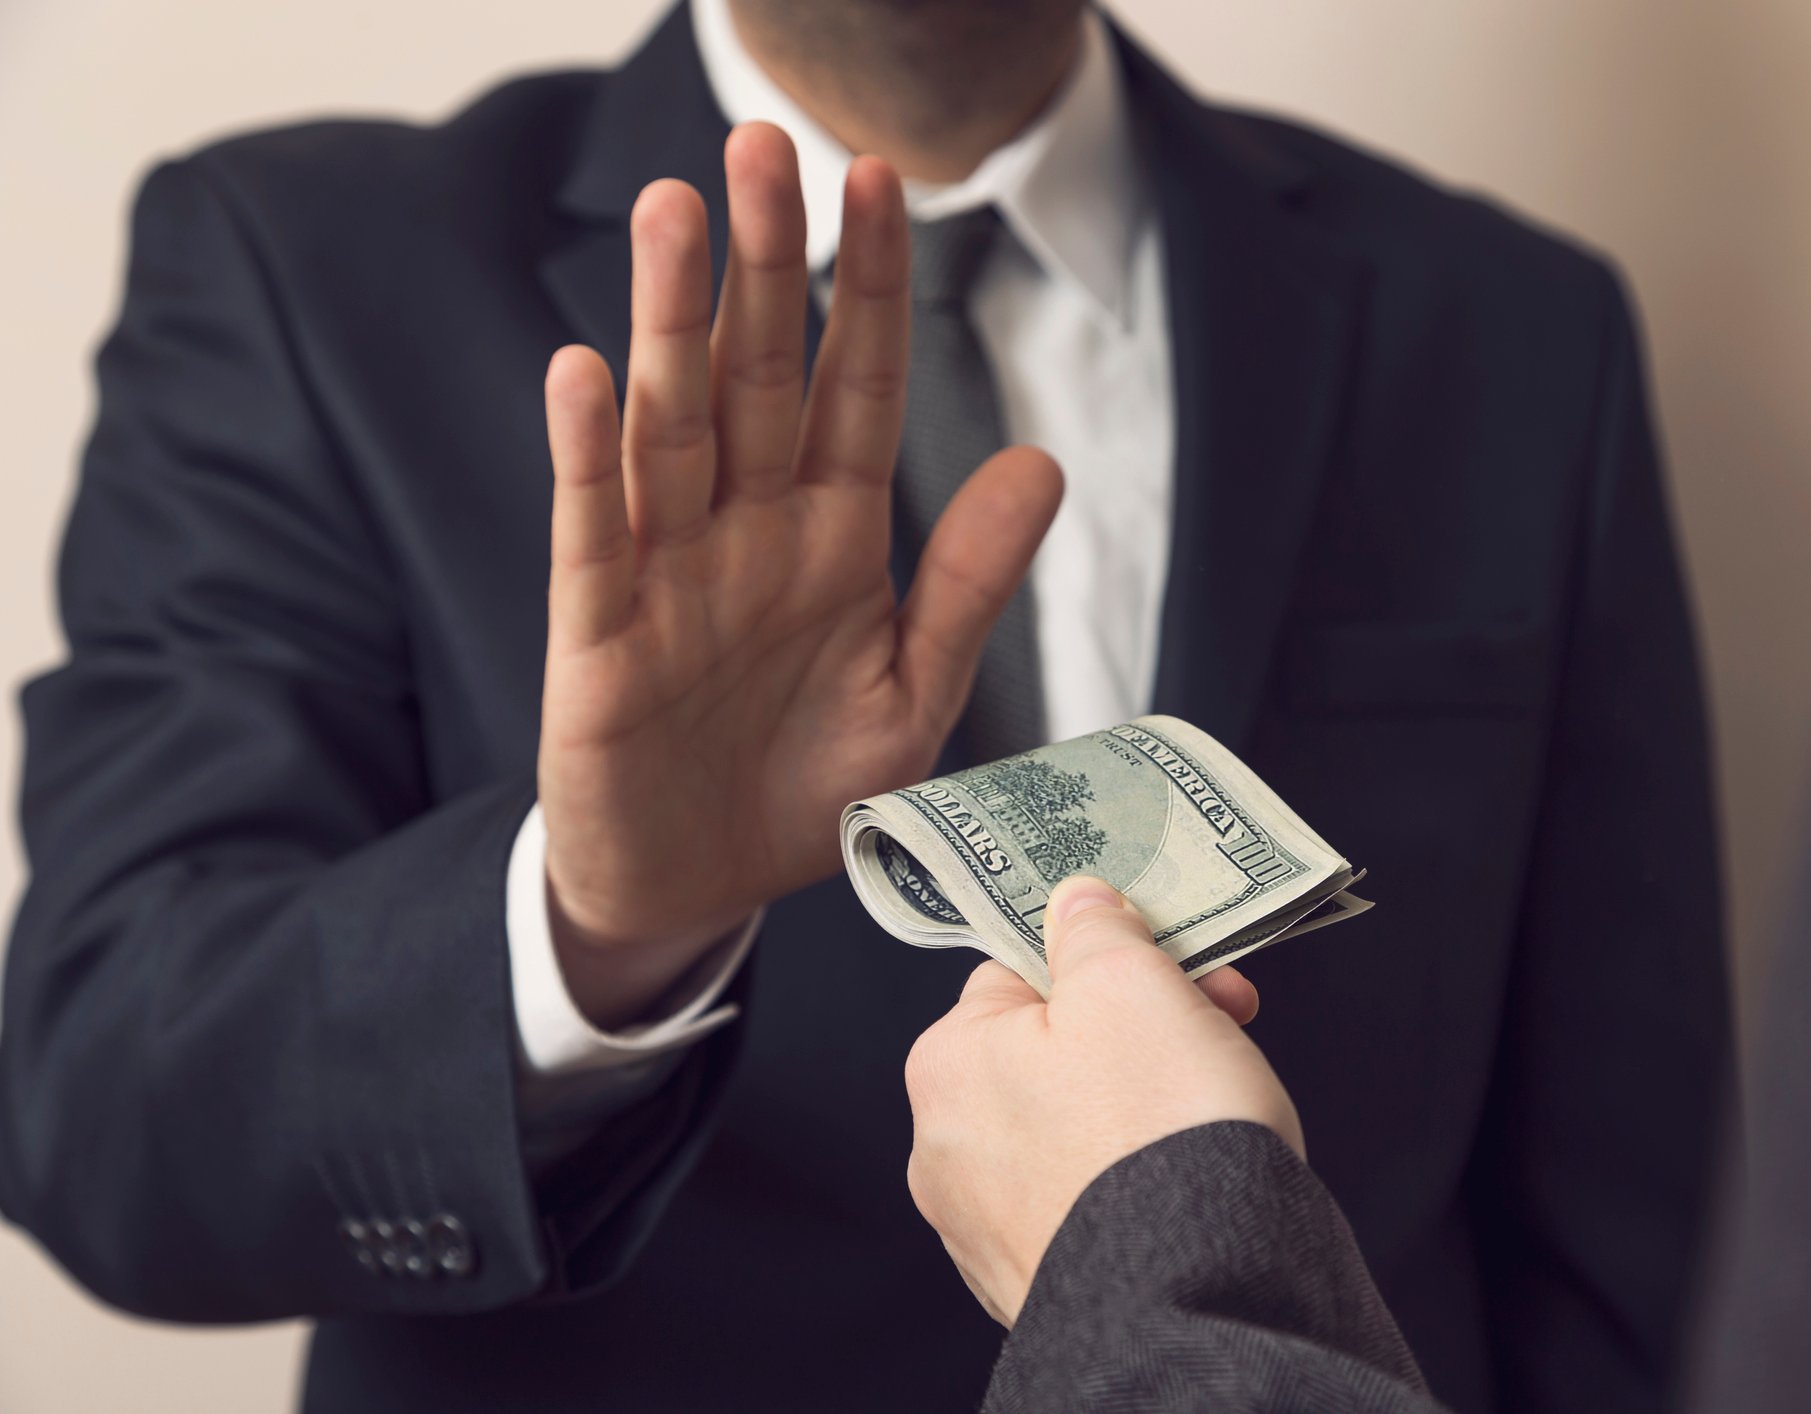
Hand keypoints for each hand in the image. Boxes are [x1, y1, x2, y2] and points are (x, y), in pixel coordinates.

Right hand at [538, 124, 1063, 1025]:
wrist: (700, 888)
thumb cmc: (804, 791)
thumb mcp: (913, 695)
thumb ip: (966, 583)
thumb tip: (1039, 460)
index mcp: (835, 537)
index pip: (857, 385)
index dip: (869, 286)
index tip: (883, 179)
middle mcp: (750, 532)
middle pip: (758, 375)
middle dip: (765, 263)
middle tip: (762, 143)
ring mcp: (669, 574)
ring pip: (671, 428)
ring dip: (670, 324)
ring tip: (672, 212)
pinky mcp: (599, 638)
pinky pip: (594, 536)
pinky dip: (588, 461)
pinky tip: (586, 373)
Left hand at [904, 876, 1300, 1325]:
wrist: (1193, 1297)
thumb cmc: (1155, 1128)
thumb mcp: (1130, 984)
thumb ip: (1095, 928)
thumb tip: (1077, 902)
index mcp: (946, 1062)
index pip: (1022, 971)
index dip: (1114, 955)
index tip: (1183, 962)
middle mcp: (945, 1148)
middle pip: (1054, 1047)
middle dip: (1142, 1026)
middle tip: (1223, 1022)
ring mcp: (986, 1226)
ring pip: (1076, 1122)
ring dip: (1144, 1099)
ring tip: (1216, 1104)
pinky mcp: (1037, 1280)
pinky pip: (1090, 1195)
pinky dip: (1136, 1175)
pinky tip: (1186, 1176)